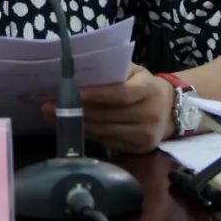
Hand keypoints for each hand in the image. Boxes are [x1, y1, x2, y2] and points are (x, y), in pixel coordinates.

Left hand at [43, 63, 174, 153]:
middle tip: (49, 106)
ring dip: (77, 124)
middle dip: (77, 111)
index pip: (122, 94)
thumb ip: (113, 70)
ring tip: (53, 117)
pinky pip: (108, 142)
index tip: (75, 93)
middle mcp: (150, 114)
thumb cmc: (145, 85)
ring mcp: (145, 135)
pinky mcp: (139, 149)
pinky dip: (88, 134)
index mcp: (149, 90)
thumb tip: (79, 72)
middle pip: (109, 115)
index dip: (98, 95)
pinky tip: (72, 127)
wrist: (171, 110)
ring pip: (105, 131)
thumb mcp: (135, 71)